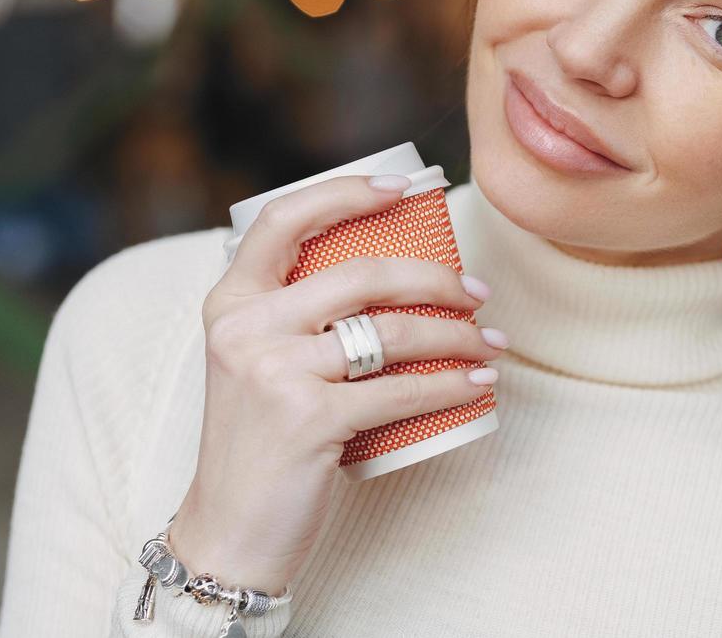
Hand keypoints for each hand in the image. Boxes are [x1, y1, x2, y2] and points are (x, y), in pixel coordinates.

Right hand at [167, 174, 505, 593]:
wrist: (231, 533)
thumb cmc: (263, 442)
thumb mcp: (258, 363)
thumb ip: (297, 317)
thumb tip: (393, 271)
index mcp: (230, 303)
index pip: (286, 220)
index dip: (347, 192)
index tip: (404, 188)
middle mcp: (246, 328)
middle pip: (363, 274)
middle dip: (436, 278)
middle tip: (478, 293)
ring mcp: (275, 372)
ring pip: (395, 332)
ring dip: (459, 334)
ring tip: (491, 343)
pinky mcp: (309, 419)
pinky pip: (403, 390)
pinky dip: (453, 386)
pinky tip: (479, 384)